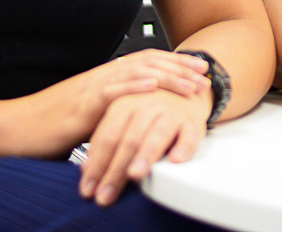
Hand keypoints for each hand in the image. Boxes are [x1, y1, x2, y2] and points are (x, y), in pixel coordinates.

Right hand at [60, 49, 211, 142]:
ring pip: (138, 72)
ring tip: (189, 82)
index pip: (152, 61)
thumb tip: (150, 109)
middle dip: (181, 67)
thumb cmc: (61, 120)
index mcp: (113, 74)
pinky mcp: (85, 100)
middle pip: (151, 62)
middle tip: (204, 74)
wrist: (26, 125)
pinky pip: (112, 89)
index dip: (178, 63)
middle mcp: (108, 73)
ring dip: (167, 76)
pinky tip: (152, 85)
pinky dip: (134, 85)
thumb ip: (124, 104)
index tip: (201, 68)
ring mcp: (97, 84)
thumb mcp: (102, 110)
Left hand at [79, 87, 211, 205]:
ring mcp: (171, 112)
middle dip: (115, 170)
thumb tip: (86, 170)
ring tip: (135, 174)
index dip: (96, 165)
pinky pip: (189, 135)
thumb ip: (105, 141)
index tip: (88, 190)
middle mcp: (148, 105)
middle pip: (129, 139)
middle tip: (105, 195)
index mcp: (126, 104)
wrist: (184, 90)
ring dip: (146, 155)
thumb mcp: (123, 119)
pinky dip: (184, 147)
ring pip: (158, 135)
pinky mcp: (192, 122)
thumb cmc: (149, 111)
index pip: (107, 137)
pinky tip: (176, 159)